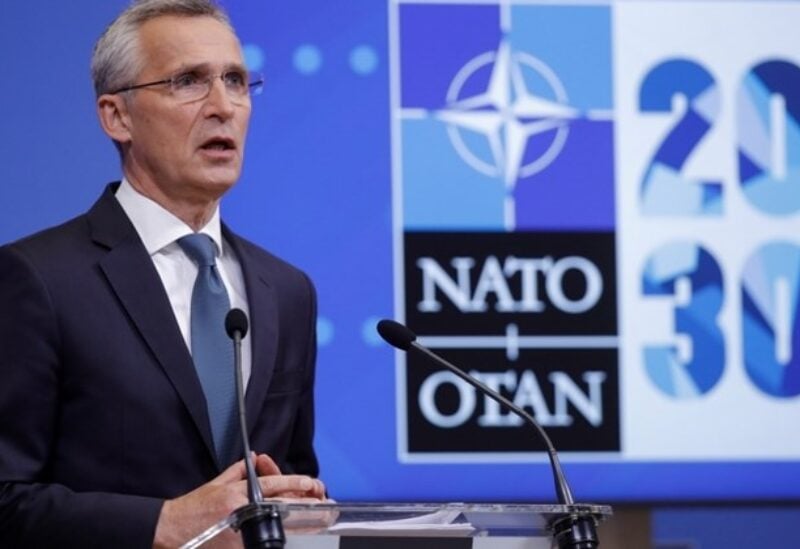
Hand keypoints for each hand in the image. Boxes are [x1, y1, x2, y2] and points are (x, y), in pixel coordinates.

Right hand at [152, 454, 324, 547]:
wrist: (171, 529)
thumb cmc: (193, 508)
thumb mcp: (216, 484)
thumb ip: (237, 471)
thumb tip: (253, 458)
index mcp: (237, 492)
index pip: (273, 485)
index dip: (294, 482)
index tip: (311, 483)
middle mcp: (241, 509)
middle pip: (280, 505)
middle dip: (303, 504)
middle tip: (323, 504)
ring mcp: (240, 529)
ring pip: (276, 526)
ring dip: (298, 524)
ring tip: (317, 521)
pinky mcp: (236, 546)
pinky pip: (262, 540)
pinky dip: (278, 538)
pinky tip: (294, 537)